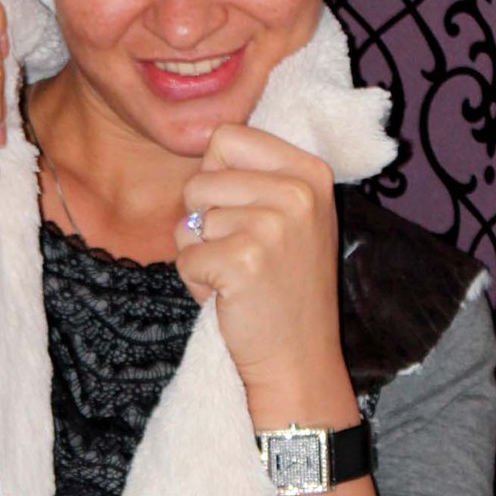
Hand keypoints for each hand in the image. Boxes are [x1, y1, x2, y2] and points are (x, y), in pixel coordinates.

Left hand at [173, 125, 356, 422]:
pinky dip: (196, 283)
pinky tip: (230, 298)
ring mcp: (272, 225)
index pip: (227, 138)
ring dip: (201, 256)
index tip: (243, 214)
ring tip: (238, 279)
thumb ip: (258, 175)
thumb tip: (208, 143)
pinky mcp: (244, 260)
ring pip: (190, 221)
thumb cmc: (283, 288)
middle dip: (203, 223)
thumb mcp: (292, 217)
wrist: (300, 358)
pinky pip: (185, 258)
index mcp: (310, 171)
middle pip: (201, 180)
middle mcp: (297, 191)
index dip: (216, 179)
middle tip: (241, 256)